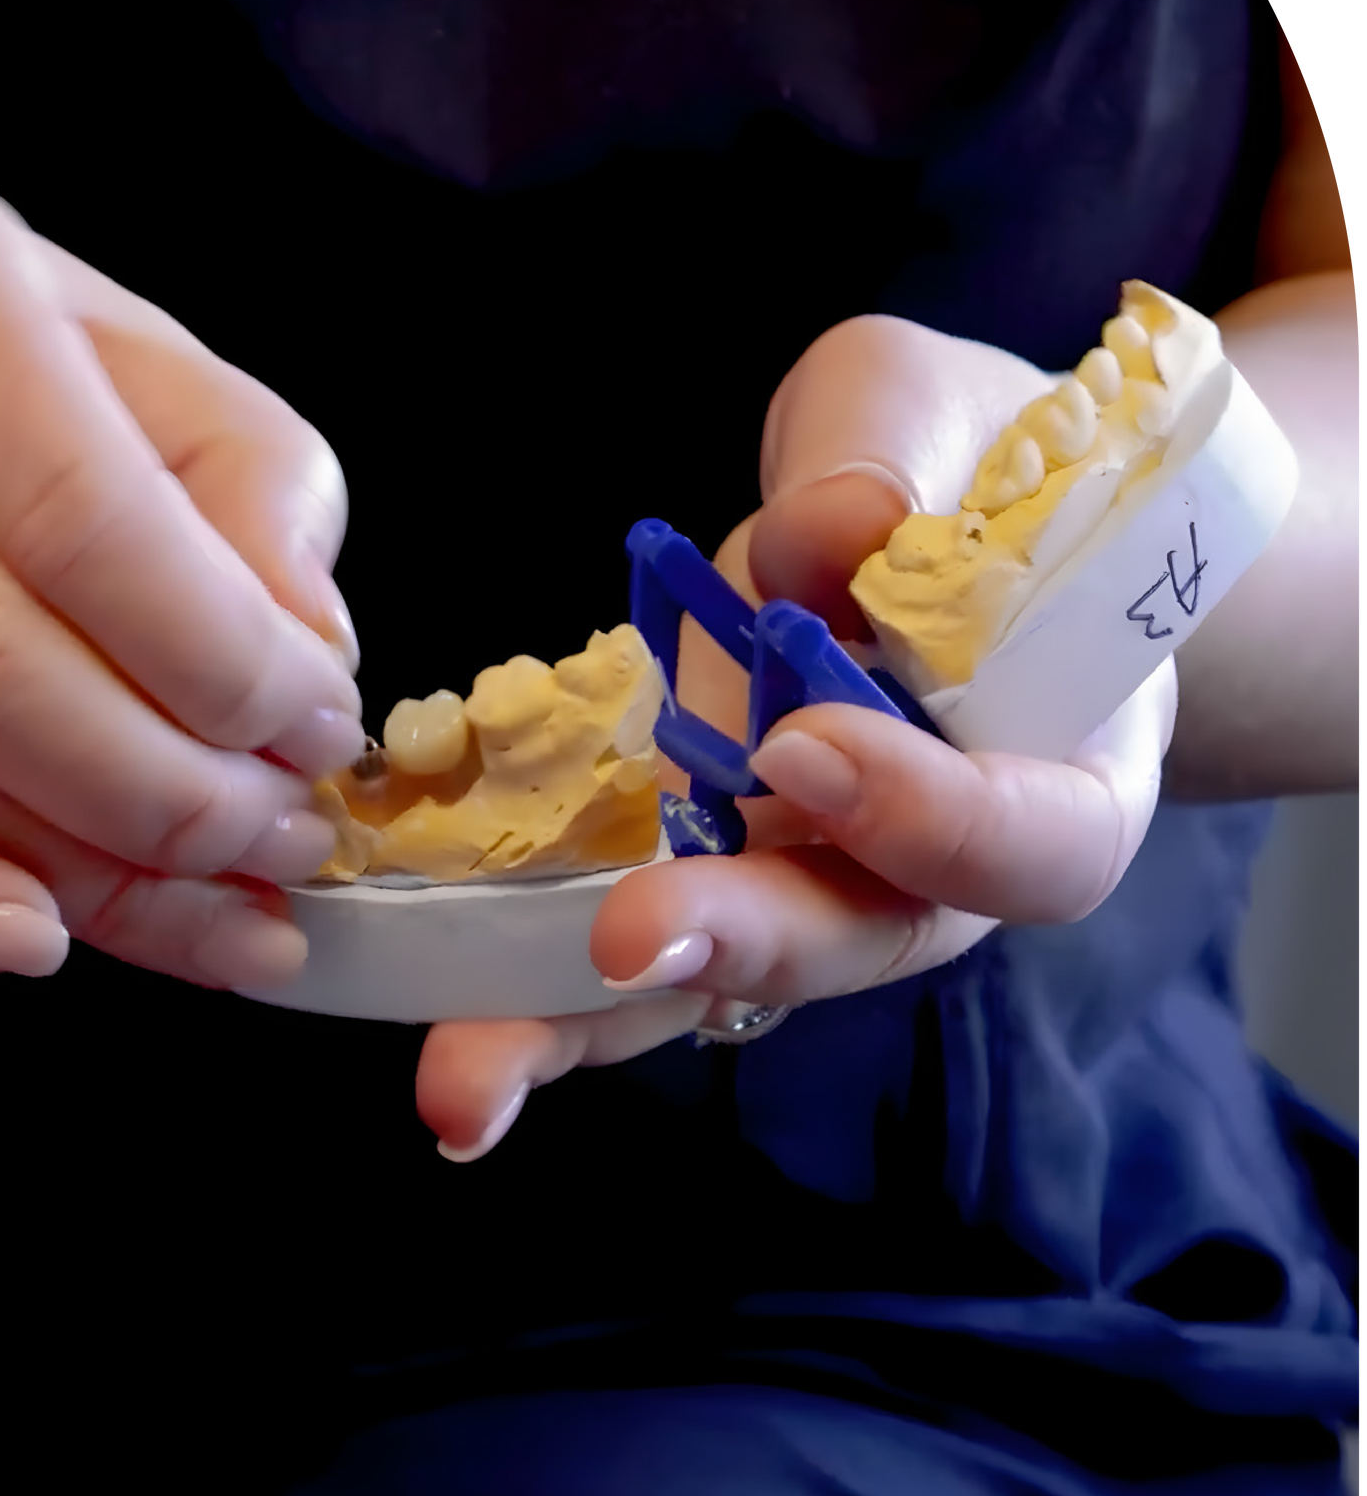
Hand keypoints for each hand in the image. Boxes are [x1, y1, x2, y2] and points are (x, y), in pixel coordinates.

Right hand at [0, 154, 364, 987]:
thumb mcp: (139, 354)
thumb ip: (249, 483)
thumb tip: (308, 653)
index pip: (83, 515)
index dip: (223, 658)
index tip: (319, 729)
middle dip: (171, 791)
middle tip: (285, 836)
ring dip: (81, 869)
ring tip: (226, 902)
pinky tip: (33, 935)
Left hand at [414, 315, 1175, 1159]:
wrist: (935, 506)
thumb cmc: (969, 461)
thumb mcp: (937, 412)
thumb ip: (894, 460)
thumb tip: (828, 532)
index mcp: (1060, 764)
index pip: (1032, 841)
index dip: (930, 816)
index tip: (807, 745)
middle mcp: (934, 856)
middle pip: (860, 938)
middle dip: (740, 946)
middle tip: (628, 947)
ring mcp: (805, 867)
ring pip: (718, 975)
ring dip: (591, 1023)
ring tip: (468, 1083)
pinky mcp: (694, 850)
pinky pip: (621, 926)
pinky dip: (529, 969)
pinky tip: (434, 1003)